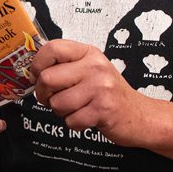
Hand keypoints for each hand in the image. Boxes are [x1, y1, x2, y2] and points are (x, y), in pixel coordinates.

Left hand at [30, 39, 148, 145]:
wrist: (140, 115)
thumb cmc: (109, 93)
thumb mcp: (90, 70)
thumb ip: (65, 66)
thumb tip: (32, 72)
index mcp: (88, 53)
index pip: (52, 48)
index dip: (37, 65)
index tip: (37, 76)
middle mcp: (95, 67)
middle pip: (47, 78)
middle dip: (44, 94)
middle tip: (52, 99)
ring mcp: (100, 88)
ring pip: (57, 103)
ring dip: (61, 112)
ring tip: (77, 108)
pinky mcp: (103, 110)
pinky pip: (70, 120)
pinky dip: (74, 124)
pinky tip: (87, 117)